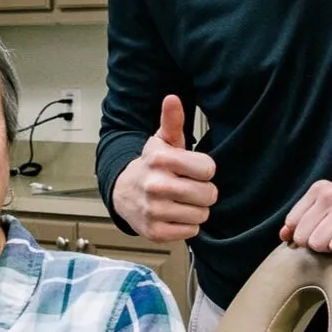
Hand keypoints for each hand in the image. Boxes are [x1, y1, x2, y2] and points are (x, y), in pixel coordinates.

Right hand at [111, 95, 216, 241]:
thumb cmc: (151, 166)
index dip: (205, 170)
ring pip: (201, 214)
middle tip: (189, 187)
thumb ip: (172, 121)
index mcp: (160, 160)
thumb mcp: (162, 142)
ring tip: (181, 201)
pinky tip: (174, 215)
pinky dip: (186, 225)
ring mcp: (155, 211)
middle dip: (203, 191)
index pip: (208, 169)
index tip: (194, 169)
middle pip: (208, 194)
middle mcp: (156, 185)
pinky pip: (191, 231)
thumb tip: (172, 98)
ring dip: (196, 209)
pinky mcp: (156, 232)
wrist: (123, 193)